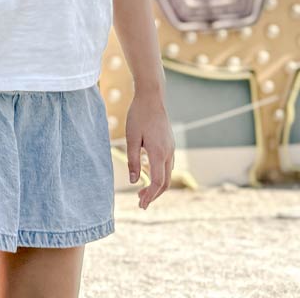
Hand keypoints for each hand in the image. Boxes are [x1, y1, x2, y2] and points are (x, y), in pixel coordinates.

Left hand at [126, 88, 174, 209]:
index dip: (150, 196)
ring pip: (167, 174)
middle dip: (154, 195)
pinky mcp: (169, 143)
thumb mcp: (131, 138)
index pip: (158, 182)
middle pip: (165, 182)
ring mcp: (171, 148)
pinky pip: (167, 165)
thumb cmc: (138, 116)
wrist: (151, 97)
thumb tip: (134, 182)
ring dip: (157, 186)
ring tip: (142, 191)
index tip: (140, 205)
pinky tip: (149, 173)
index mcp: (159, 153)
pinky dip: (160, 174)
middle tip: (140, 203)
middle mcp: (168, 153)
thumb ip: (133, 161)